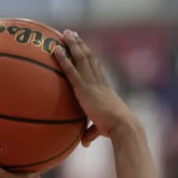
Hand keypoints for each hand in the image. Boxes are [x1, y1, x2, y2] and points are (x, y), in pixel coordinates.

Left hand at [52, 30, 138, 145]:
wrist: (122, 125)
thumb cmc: (114, 129)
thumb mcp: (101, 128)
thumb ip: (91, 133)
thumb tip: (84, 144)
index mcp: (104, 87)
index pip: (96, 68)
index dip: (90, 56)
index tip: (83, 47)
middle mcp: (99, 81)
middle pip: (88, 57)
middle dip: (79, 44)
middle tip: (71, 34)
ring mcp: (92, 83)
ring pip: (81, 58)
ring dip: (73, 44)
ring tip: (65, 33)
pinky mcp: (84, 88)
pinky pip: (71, 70)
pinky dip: (63, 59)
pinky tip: (55, 49)